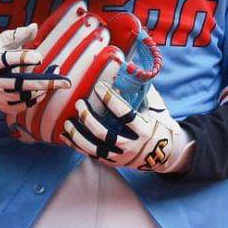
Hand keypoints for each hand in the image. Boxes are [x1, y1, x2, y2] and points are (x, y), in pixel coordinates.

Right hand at [0, 24, 70, 113]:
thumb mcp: (0, 43)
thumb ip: (18, 34)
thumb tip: (35, 27)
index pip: (8, 60)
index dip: (24, 59)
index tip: (40, 57)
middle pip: (21, 82)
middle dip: (44, 82)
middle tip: (65, 82)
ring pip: (24, 95)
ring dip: (42, 89)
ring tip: (56, 82)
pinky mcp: (2, 106)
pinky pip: (22, 106)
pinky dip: (35, 99)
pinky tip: (43, 91)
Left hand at [63, 84, 193, 173]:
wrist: (163, 154)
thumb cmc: (154, 122)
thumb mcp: (153, 107)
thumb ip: (141, 89)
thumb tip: (127, 65)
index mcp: (143, 130)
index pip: (125, 115)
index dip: (110, 100)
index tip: (98, 86)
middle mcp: (131, 146)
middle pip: (105, 133)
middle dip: (88, 118)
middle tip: (79, 102)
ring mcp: (120, 157)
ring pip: (94, 148)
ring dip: (78, 134)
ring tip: (68, 121)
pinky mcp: (112, 162)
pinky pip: (90, 155)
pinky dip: (75, 145)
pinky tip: (65, 135)